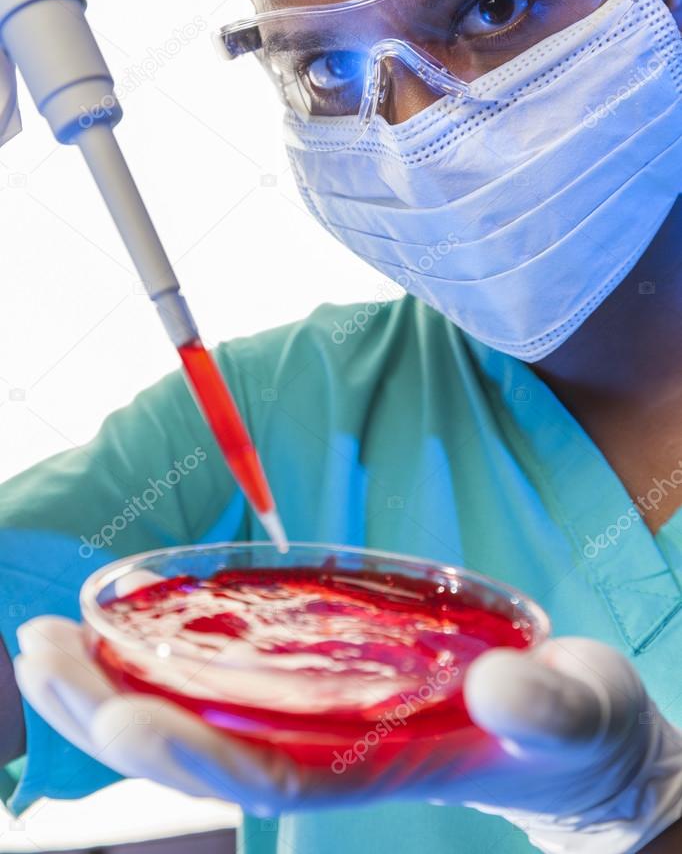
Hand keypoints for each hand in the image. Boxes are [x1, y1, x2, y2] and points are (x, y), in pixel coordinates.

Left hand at [14, 592, 681, 852]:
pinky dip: (166, 665)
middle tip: (40, 654)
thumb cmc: (574, 731)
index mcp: (377, 767)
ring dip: (115, 686)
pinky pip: (229, 688)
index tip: (115, 710)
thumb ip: (546, 704)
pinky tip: (124, 637)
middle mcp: (330, 750)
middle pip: (204, 750)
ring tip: (47, 645)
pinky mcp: (324, 691)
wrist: (574, 738)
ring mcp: (320, 722)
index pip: (264, 771)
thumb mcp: (577, 712)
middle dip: (113, 710)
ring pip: (198, 722)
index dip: (189, 748)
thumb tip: (504, 686)